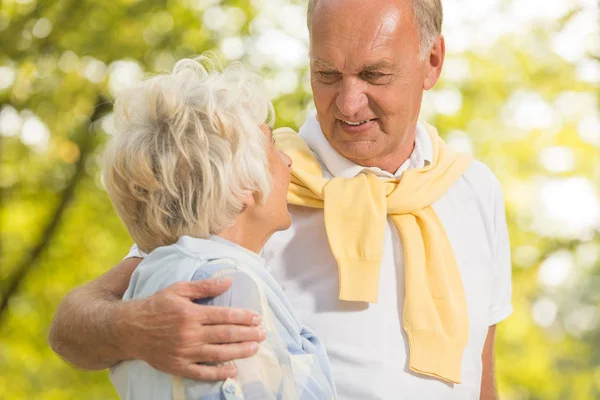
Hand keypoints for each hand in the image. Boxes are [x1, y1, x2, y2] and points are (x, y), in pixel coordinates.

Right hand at [114, 276, 265, 380]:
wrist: (129, 329)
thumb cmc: (156, 306)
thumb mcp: (178, 289)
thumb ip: (204, 286)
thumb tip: (228, 281)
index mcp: (191, 313)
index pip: (224, 315)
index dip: (243, 317)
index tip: (257, 318)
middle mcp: (190, 333)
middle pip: (226, 335)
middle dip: (247, 334)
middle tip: (263, 334)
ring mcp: (185, 352)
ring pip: (218, 353)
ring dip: (239, 351)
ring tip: (254, 348)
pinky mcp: (178, 366)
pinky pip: (202, 372)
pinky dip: (219, 373)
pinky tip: (233, 371)